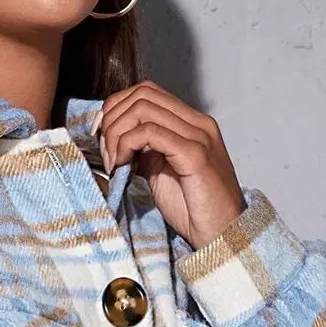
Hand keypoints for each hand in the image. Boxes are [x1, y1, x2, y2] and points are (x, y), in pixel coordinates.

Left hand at [97, 80, 245, 251]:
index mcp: (192, 124)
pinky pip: (151, 133)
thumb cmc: (195, 210)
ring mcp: (199, 136)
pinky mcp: (195, 154)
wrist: (223, 236)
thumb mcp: (162, 173)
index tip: (102, 136)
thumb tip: (117, 139)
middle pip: (143, 93)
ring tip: (114, 162)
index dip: (117, 107)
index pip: (147, 91)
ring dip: (117, 133)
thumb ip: (145, 151)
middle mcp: (198, 123)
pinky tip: (123, 165)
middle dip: (113, 119)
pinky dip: (128, 145)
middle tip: (105, 151)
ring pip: (144, 108)